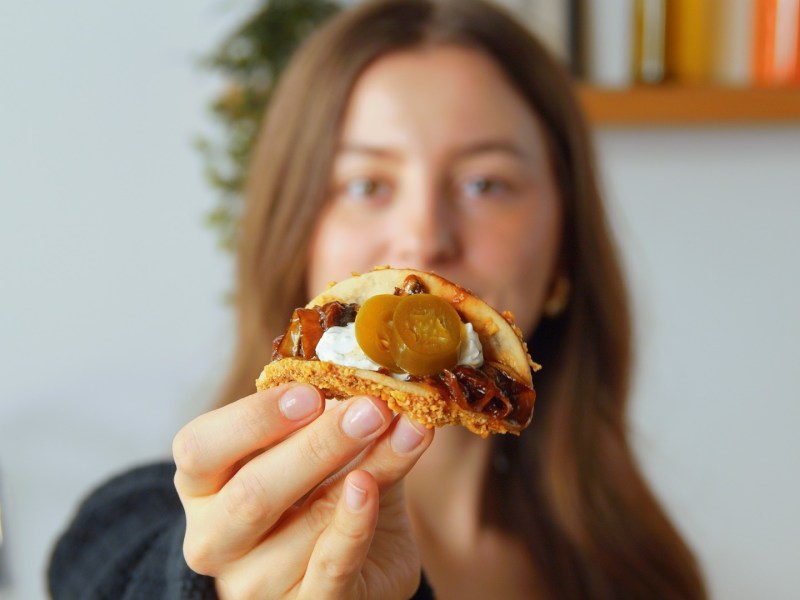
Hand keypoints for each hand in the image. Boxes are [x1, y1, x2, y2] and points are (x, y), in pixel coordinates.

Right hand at [172, 382, 433, 598]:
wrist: (350, 564)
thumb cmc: (318, 491)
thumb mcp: (315, 447)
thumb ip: (331, 413)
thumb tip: (371, 376)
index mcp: (203, 483)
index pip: (200, 448)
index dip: (253, 419)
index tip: (310, 392)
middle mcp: (214, 537)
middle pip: (252, 494)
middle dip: (318, 446)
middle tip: (371, 409)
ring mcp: (255, 581)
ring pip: (308, 526)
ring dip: (367, 471)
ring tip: (408, 432)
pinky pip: (329, 568)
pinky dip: (355, 524)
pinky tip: (372, 486)